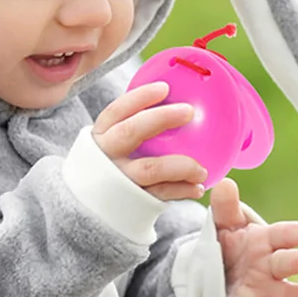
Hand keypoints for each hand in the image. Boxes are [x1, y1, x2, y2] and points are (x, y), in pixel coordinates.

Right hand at [92, 82, 206, 201]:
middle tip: (189, 111)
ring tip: (202, 169)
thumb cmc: (115, 165)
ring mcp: (117, 179)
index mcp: (102, 135)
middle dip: (161, 118)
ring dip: (181, 166)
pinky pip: (160, 194)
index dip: (140, 97)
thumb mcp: (114, 143)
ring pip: (150, 168)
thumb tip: (173, 99)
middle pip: (131, 131)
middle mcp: (106, 155)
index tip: (165, 88)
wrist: (94, 209)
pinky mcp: (131, 201)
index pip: (117, 110)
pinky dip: (182, 190)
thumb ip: (136, 126)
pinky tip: (197, 187)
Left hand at [211, 178, 297, 296]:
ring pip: (286, 294)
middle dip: (297, 260)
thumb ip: (224, 208)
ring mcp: (265, 290)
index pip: (284, 234)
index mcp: (264, 241)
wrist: (220, 275)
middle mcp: (270, 267)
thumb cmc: (231, 245)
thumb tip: (223, 184)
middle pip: (285, 263)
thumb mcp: (223, 225)